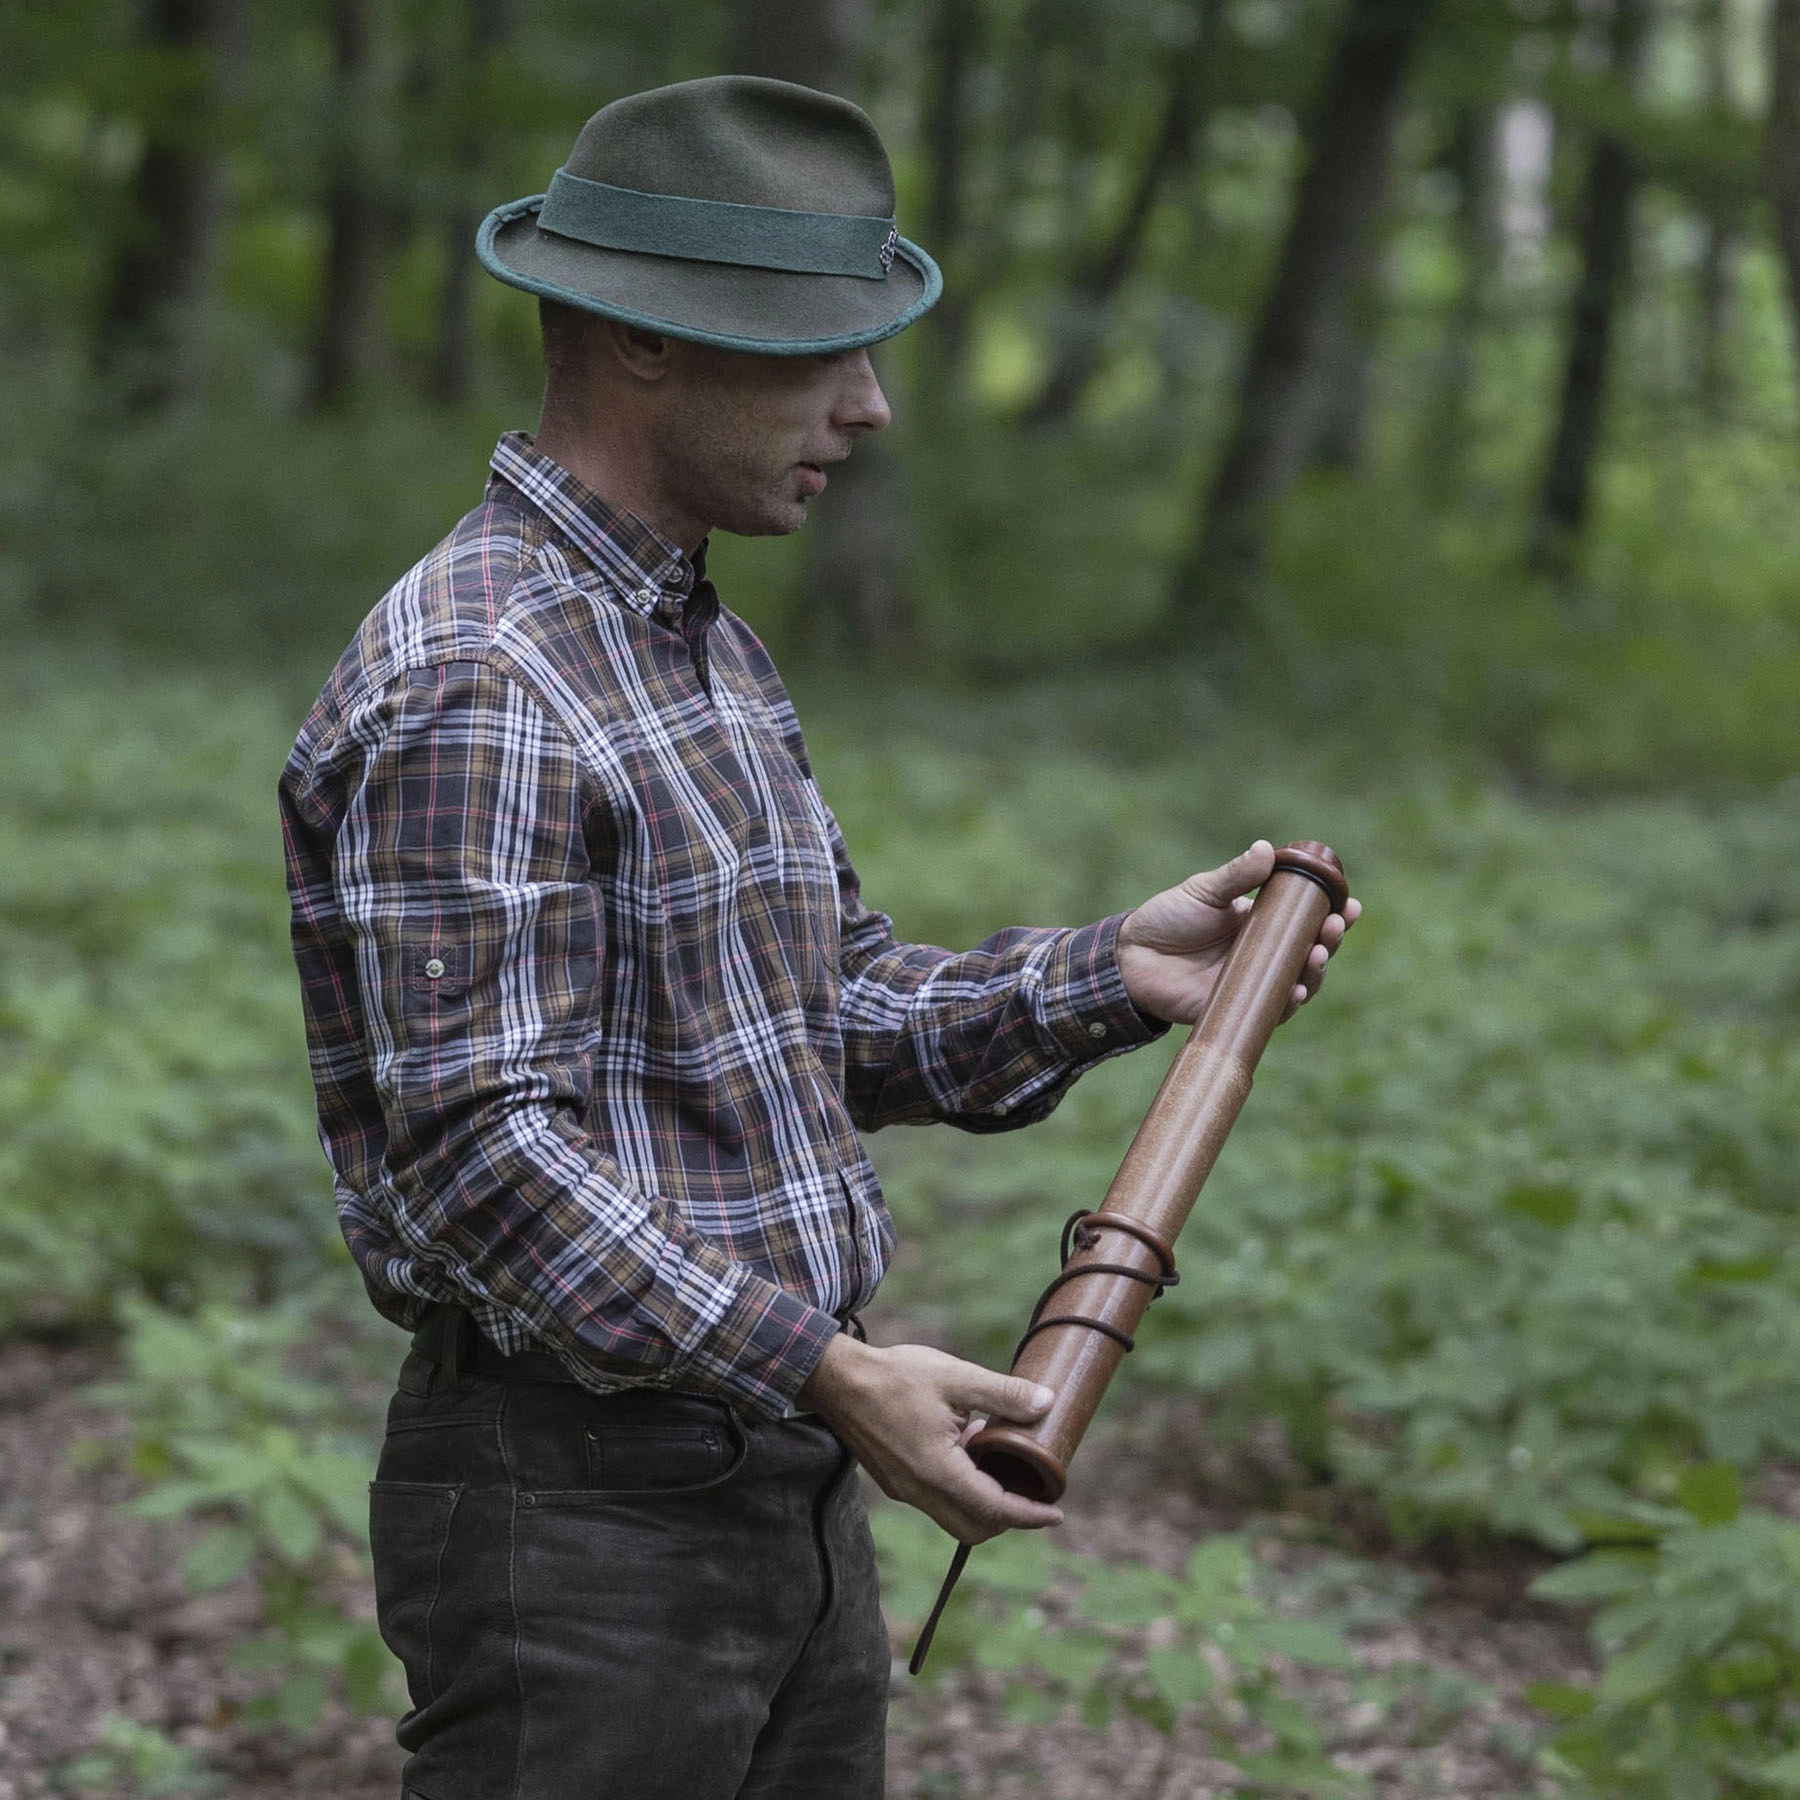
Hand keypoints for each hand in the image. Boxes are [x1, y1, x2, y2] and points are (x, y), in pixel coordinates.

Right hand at [796, 1336, 1063, 1544]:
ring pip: (953, 1516)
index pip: (994, 1509)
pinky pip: (935, 1500)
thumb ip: (1002, 1394)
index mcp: (938, 1471)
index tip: (1056, 1513)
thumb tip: (1046, 1404)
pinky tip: (966, 1446)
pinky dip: (960, 1488)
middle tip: (1031, 1489)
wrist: (836, 1380)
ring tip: (996, 1456)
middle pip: (974, 1528)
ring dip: (982, 1499)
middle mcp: (919, 1491)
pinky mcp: (893, 1481)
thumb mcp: (955, 1377)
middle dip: (1007, 1517)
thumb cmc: (894, 1376)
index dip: (1029, 1515)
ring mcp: (903, 1489)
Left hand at [1117, 840, 1359, 1025]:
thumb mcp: (1203, 892)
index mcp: (1262, 924)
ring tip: (1317, 953)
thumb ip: (1236, 875)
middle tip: (1334, 925)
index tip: (1350, 904)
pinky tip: (1297, 991)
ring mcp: (1254, 982)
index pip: (1307, 920)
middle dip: (1330, 940)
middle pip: (1311, 951)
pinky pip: (1272, 1011)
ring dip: (1316, 970)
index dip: (1333, 914)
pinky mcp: (1238, 1007)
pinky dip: (1288, 1003)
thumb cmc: (1167, 919)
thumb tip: (1267, 849)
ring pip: (1299, 981)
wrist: (1130, 957)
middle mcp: (1265, 955)